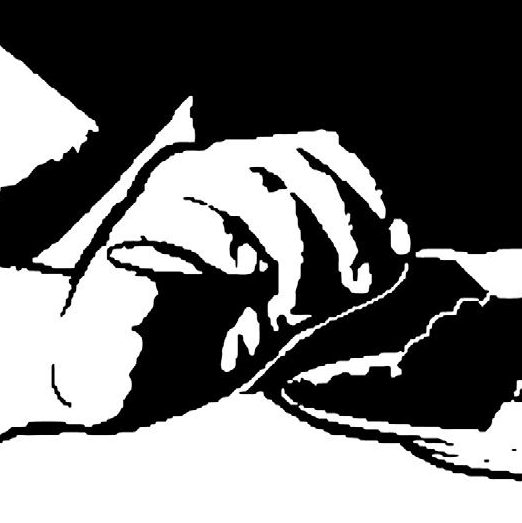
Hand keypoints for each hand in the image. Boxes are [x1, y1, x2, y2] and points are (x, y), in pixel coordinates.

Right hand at [52, 130, 408, 427]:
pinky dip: (230, 250)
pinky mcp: (131, 232)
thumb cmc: (207, 336)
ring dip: (293, 249)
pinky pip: (193, 220)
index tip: (392, 248)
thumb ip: (348, 277)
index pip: (324, 146)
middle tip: (349, 287)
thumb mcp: (297, 309)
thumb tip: (405, 242)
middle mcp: (211, 169)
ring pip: (254, 187)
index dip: (367, 189)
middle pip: (295, 162)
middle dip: (340, 225)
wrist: (116, 376)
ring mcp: (168, 196)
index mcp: (249, 175)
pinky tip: (243, 280)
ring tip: (288, 305)